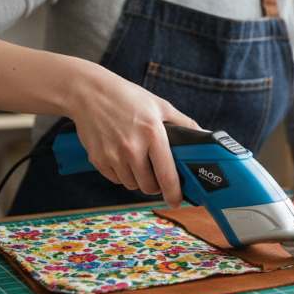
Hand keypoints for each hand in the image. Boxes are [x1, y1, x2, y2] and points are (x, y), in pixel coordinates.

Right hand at [66, 63, 198, 207]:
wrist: (89, 93)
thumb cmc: (127, 98)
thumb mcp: (160, 105)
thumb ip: (184, 123)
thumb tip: (204, 136)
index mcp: (152, 134)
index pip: (166, 175)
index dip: (174, 193)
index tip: (177, 200)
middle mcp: (132, 147)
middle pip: (148, 186)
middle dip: (156, 185)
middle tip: (157, 175)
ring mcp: (113, 155)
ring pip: (132, 185)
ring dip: (138, 179)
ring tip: (138, 160)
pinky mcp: (98, 160)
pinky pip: (116, 179)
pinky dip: (122, 174)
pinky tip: (122, 156)